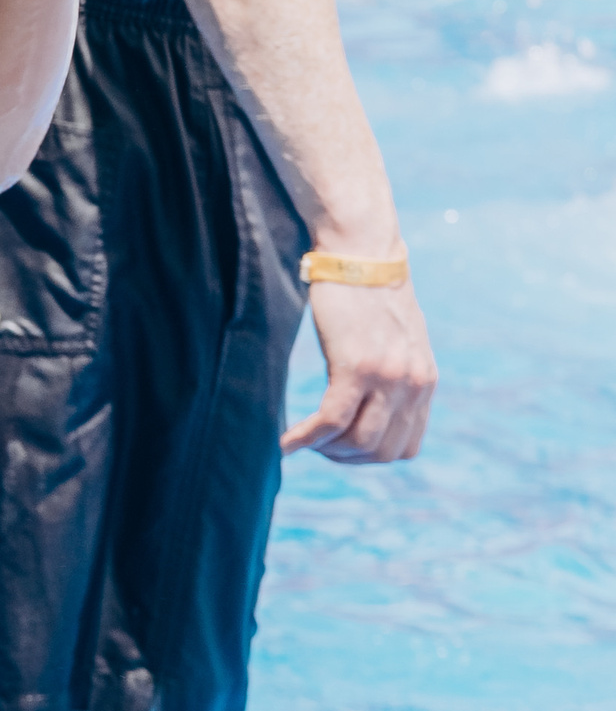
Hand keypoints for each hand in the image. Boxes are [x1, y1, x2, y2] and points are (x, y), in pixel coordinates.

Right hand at [282, 274, 435, 463]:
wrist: (359, 251)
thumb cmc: (367, 292)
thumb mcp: (393, 339)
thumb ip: (392, 372)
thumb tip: (373, 401)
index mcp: (424, 380)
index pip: (406, 448)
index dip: (368, 458)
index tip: (339, 447)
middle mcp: (413, 383)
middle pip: (381, 453)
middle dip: (343, 459)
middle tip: (315, 446)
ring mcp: (387, 376)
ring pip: (358, 443)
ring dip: (325, 450)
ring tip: (302, 439)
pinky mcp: (356, 366)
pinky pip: (331, 421)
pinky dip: (305, 439)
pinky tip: (285, 441)